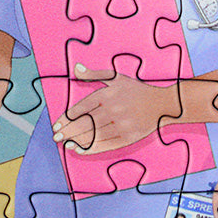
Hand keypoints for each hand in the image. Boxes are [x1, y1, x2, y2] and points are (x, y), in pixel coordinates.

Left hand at [52, 63, 180, 153]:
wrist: (162, 104)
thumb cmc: (137, 90)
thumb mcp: (117, 77)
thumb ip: (95, 74)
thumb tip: (76, 68)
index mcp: (108, 94)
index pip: (81, 107)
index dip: (67, 117)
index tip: (57, 123)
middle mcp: (113, 109)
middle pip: (85, 123)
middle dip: (68, 131)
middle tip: (56, 136)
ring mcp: (121, 125)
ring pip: (93, 135)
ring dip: (77, 141)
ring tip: (65, 143)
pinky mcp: (128, 138)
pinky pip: (105, 145)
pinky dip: (91, 149)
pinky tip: (80, 150)